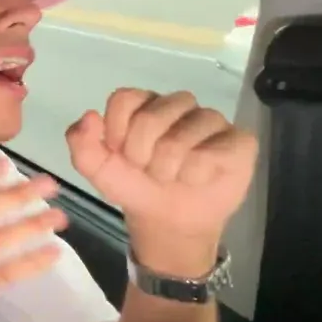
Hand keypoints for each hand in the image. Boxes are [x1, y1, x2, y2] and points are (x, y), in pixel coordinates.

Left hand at [65, 89, 258, 273]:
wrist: (168, 222)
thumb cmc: (136, 187)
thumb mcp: (99, 170)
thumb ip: (82, 144)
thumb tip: (89, 117)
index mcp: (144, 104)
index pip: (123, 99)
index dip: (117, 132)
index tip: (122, 155)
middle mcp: (179, 105)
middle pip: (151, 117)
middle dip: (141, 155)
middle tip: (149, 170)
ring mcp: (211, 120)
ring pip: (182, 136)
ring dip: (168, 168)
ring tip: (171, 177)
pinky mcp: (239, 141)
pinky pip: (214, 152)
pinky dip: (197, 173)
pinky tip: (197, 178)